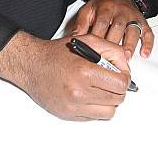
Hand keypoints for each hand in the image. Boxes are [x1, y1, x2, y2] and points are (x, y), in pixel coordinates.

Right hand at [0, 33, 129, 120]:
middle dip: (118, 89)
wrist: (31, 65)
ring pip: (109, 112)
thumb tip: (126, 66)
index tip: (121, 74)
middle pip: (117, 99)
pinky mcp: (68, 115)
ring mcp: (73, 107)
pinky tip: (89, 95)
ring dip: (109, 101)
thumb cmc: (57, 53)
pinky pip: (94, 117)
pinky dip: (96, 107)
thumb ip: (111, 50)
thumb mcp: (87, 41)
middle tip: (111, 80)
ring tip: (101, 88)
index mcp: (84, 72)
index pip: (120, 84)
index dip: (125, 77)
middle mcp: (79, 92)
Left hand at [71, 0, 153, 59]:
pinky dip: (148, 44)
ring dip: (129, 45)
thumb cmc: (104, 4)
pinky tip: (144, 54)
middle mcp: (121, 12)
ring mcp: (133, 18)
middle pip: (118, 28)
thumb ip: (81, 23)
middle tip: (108, 60)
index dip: (97, 38)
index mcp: (106, 8)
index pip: (101, 24)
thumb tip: (74, 38)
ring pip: (133, 31)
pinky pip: (148, 33)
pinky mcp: (142, 22)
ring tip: (125, 58)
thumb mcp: (89, 9)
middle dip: (113, 44)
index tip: (92, 51)